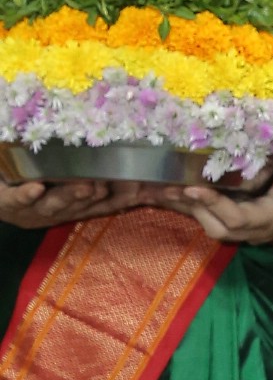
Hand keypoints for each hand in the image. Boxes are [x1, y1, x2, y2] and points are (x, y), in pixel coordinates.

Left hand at [0, 175, 151, 229]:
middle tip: (125, 182)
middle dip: (103, 194)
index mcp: (76, 208)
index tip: (151, 186)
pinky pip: (18, 199)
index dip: (130, 197)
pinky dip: (27, 194)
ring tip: (86, 185)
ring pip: (55, 204)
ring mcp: (34, 209)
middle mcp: (59, 212)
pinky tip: (35, 187)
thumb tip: (135, 168)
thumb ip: (96, 176)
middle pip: (84, 204)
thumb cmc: (34, 187)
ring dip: (72, 195)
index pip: (108, 204)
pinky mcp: (10, 202)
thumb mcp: (67, 180)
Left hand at [169, 154, 272, 246]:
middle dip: (193, 209)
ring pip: (212, 225)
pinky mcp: (241, 219)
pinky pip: (212, 217)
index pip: (239, 219)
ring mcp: (248, 227)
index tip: (192, 186)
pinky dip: (193, 206)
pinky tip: (173, 190)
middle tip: (169, 187)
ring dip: (188, 208)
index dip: (214, 205)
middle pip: (218, 228)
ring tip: (163, 187)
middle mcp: (257, 229)